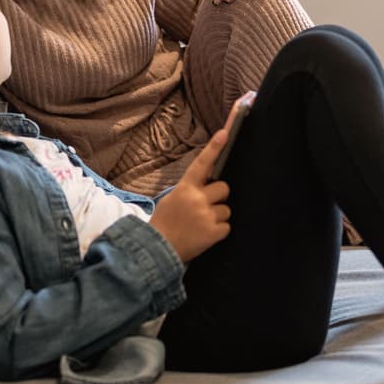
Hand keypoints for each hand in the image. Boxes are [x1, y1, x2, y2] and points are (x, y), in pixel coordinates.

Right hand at [150, 127, 232, 261]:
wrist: (156, 249)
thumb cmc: (164, 223)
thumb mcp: (172, 199)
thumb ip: (190, 190)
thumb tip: (209, 183)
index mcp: (185, 188)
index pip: (202, 163)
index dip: (214, 148)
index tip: (224, 133)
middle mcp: (197, 199)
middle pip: (224, 188)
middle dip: (218, 197)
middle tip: (205, 207)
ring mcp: (206, 216)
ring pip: (226, 209)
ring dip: (217, 217)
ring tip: (201, 225)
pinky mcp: (213, 232)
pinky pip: (226, 227)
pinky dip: (218, 232)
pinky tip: (204, 235)